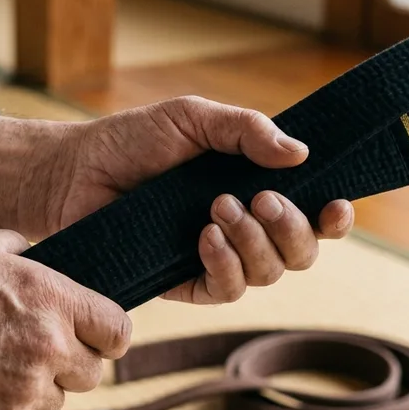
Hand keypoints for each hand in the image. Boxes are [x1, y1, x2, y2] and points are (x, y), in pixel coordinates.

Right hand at [0, 225, 130, 409]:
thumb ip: (15, 248)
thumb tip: (30, 250)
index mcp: (52, 300)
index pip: (118, 331)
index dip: (104, 336)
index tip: (90, 338)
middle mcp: (47, 348)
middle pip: (92, 374)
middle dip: (67, 366)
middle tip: (28, 354)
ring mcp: (22, 393)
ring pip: (52, 404)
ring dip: (30, 391)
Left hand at [51, 96, 353, 303]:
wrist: (73, 171)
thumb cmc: (131, 141)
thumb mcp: (192, 118)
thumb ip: (247, 130)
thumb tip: (300, 154)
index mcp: (254, 186)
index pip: (313, 212)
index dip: (334, 217)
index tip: (336, 205)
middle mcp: (244, 227)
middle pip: (301, 251)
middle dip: (293, 229)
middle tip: (262, 199)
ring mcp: (216, 257)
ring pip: (269, 273)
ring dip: (255, 243)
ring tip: (218, 208)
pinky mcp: (183, 281)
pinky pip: (226, 291)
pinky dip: (225, 265)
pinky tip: (204, 237)